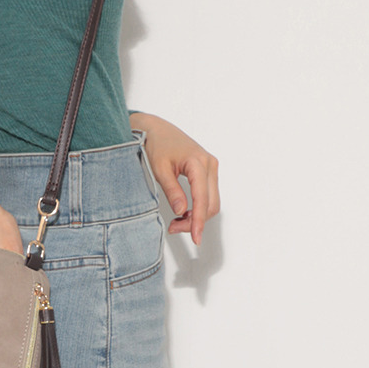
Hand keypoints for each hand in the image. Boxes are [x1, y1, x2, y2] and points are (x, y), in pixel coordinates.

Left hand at [130, 113, 220, 245]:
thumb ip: (172, 191)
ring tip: (177, 222)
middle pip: (211, 204)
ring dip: (197, 216)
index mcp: (198, 163)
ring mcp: (211, 167)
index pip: (202, 199)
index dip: (199, 221)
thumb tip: (182, 211)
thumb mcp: (160, 169)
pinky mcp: (208, 171)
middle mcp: (210, 164)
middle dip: (196, 221)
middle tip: (174, 228)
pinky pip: (208, 195)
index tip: (195, 238)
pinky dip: (198, 207)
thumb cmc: (156, 144)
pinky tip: (184, 212)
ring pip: (211, 201)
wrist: (157, 129)